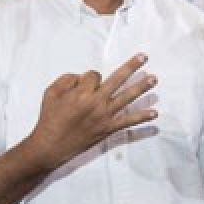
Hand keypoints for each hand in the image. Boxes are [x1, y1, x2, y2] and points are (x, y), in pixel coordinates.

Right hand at [27, 54, 158, 169]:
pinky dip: (141, 117)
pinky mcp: (108, 129)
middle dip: (131, 66)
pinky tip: (154, 113)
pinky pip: (128, 122)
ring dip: (142, 87)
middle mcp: (96, 103)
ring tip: (154, 78)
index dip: (91, 77)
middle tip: (143, 57)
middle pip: (118, 79)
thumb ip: (67, 79)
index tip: (86, 83)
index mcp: (81, 93)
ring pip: (127, 97)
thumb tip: (82, 77)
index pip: (94, 75)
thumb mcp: (51, 93)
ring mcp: (104, 117)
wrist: (51, 146)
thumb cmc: (49, 118)